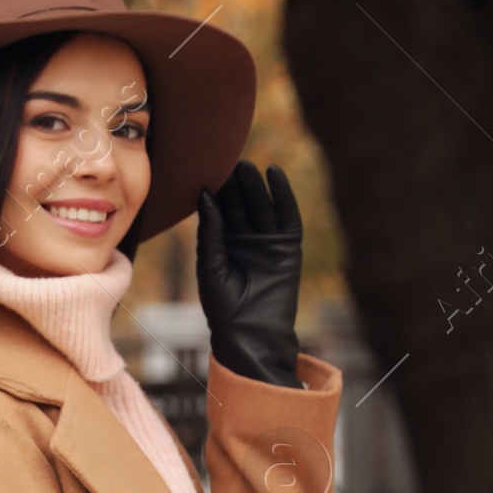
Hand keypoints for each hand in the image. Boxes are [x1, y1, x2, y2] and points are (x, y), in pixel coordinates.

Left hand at [196, 161, 303, 387]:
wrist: (251, 332)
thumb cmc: (223, 306)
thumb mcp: (211, 265)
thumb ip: (211, 231)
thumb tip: (205, 194)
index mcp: (223, 243)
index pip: (220, 209)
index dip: (215, 189)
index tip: (204, 166)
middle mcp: (245, 238)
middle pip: (241, 203)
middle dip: (234, 183)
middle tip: (226, 159)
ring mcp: (267, 241)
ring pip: (261, 205)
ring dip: (255, 185)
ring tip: (246, 165)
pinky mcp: (288, 245)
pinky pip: (287, 215)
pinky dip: (283, 195)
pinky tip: (275, 175)